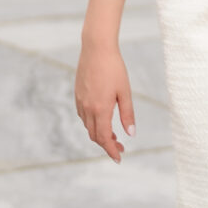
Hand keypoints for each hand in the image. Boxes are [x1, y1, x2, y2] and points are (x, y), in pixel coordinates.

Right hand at [74, 39, 134, 161]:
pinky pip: (83, 116)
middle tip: (120, 148)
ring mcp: (80, 102)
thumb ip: (127, 114)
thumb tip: (130, 134)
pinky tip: (102, 119)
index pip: (103, 138)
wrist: (96, 49)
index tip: (119, 158)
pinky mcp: (78, 95)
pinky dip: (93, 123)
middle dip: (107, 145)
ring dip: (99, 134)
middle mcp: (87, 108)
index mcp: (100, 109)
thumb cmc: (114, 69)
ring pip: (88, 126)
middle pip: (94, 135)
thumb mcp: (125, 92)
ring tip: (114, 135)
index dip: (111, 150)